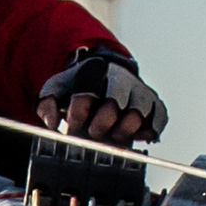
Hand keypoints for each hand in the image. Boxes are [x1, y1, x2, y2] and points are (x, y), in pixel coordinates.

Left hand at [37, 54, 164, 145]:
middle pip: (114, 103)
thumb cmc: (79, 87)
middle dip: (101, 123)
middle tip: (94, 132)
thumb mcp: (57, 90)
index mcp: (94, 71)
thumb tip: (52, 123)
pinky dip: (147, 132)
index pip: (85, 94)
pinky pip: (157, 121)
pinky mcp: (155, 105)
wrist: (107, 75)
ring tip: (114, 135)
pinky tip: (134, 135)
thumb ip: (48, 105)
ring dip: (123, 130)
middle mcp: (120, 78)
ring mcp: (140, 91)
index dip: (78, 114)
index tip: (74, 123)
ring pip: (137, 113)